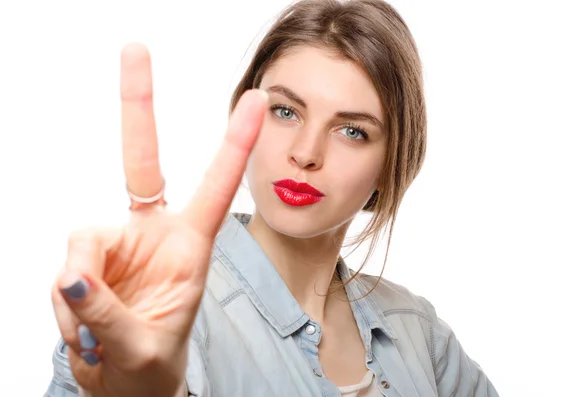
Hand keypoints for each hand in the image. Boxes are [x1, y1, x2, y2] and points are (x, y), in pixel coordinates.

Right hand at [50, 43, 267, 396]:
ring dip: (80, 298)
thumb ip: (108, 312)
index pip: (215, 185)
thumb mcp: (143, 346)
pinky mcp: (86, 259)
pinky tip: (85, 331)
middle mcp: (153, 233)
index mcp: (191, 246)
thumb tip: (73, 278)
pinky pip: (63, 273)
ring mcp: (116, 243)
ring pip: (82, 245)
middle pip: (140, 161)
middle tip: (135, 48)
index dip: (234, 143)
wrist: (127, 385)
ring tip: (97, 336)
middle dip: (137, 105)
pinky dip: (67, 309)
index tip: (255, 100)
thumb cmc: (151, 364)